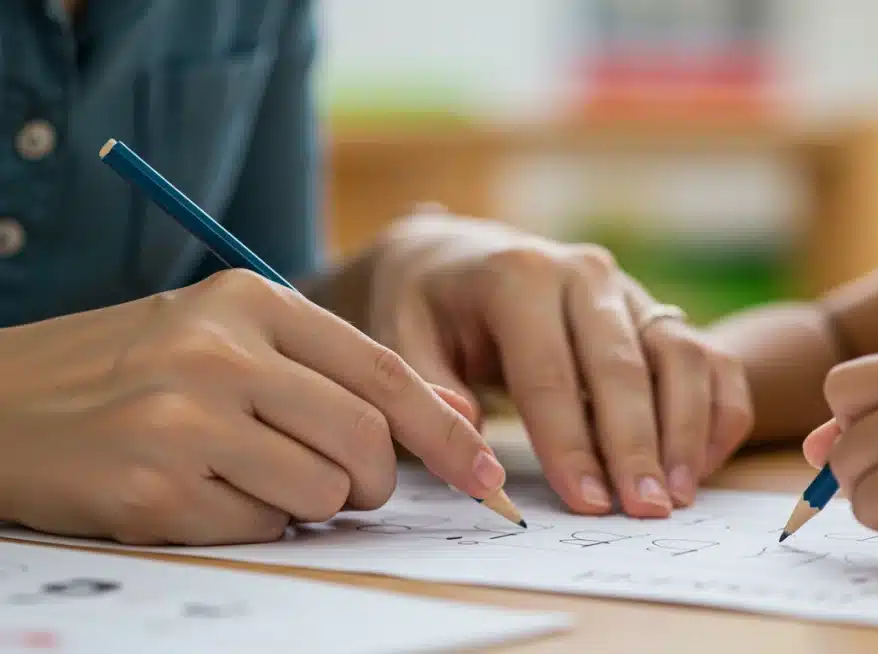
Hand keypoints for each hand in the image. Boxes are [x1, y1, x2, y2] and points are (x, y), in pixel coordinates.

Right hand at [0, 270, 499, 544]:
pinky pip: (262, 528)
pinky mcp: (154, 490)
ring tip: (256, 479)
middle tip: (346, 486)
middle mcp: (221, 351)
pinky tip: (203, 494)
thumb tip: (440, 416)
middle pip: (367, 441)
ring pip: (324, 491)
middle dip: (376, 481)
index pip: (383, 371)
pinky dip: (254, 524)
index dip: (446, 430)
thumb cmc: (127, 370)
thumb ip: (321, 367)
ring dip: (311, 504)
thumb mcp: (221, 333)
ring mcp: (184, 420)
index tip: (485, 473)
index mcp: (248, 299)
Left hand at [365, 211, 753, 517]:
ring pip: (681, 356)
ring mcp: (629, 290)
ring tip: (680, 494)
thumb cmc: (425, 308)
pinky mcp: (655, 311)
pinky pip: (709, 358)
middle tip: (647, 510)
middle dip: (638, 445)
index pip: (550, 373)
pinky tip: (702, 464)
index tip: (586, 504)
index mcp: (520, 276)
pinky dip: (717, 409)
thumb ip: (428, 392)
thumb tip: (473, 451)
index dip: (571, 444)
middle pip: (624, 367)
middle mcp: (585, 274)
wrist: (457, 256)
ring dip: (687, 428)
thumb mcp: (399, 338)